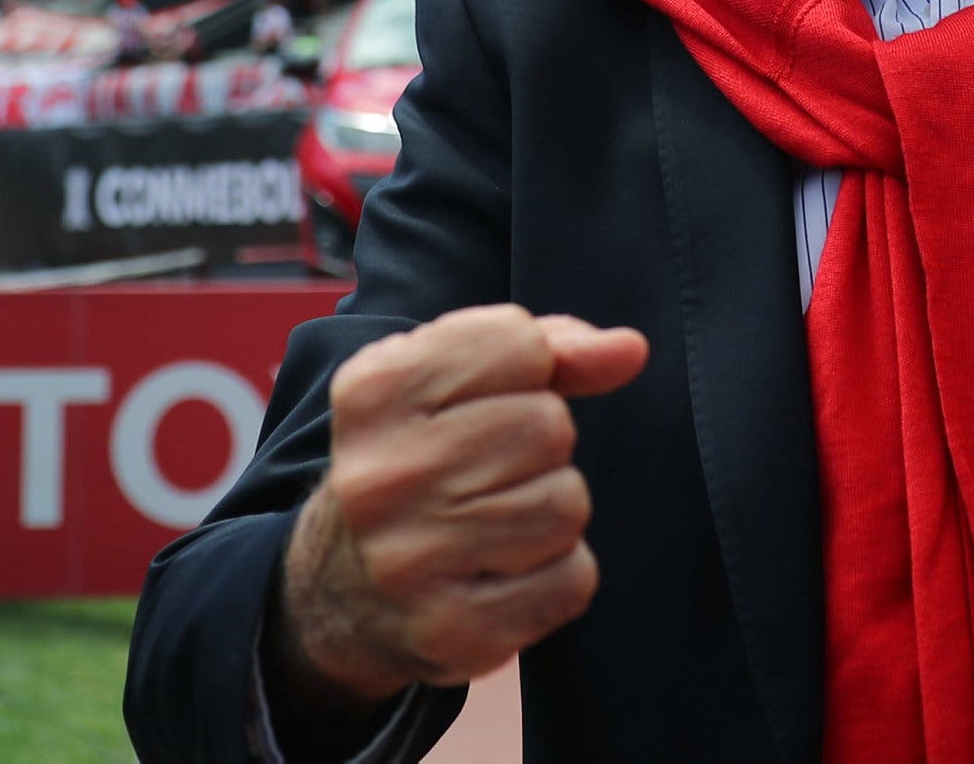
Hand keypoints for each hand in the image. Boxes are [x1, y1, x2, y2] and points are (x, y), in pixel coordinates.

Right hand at [272, 305, 649, 710]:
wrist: (344, 590)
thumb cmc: (421, 460)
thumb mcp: (455, 383)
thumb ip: (550, 350)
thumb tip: (629, 350)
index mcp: (374, 390)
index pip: (516, 341)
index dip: (528, 368)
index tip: (486, 400)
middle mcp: (382, 474)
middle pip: (549, 426)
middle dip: (542, 445)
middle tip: (489, 472)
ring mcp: (410, 560)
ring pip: (567, 503)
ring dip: (552, 510)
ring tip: (496, 521)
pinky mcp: (451, 631)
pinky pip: (572, 580)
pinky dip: (557, 575)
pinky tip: (504, 572)